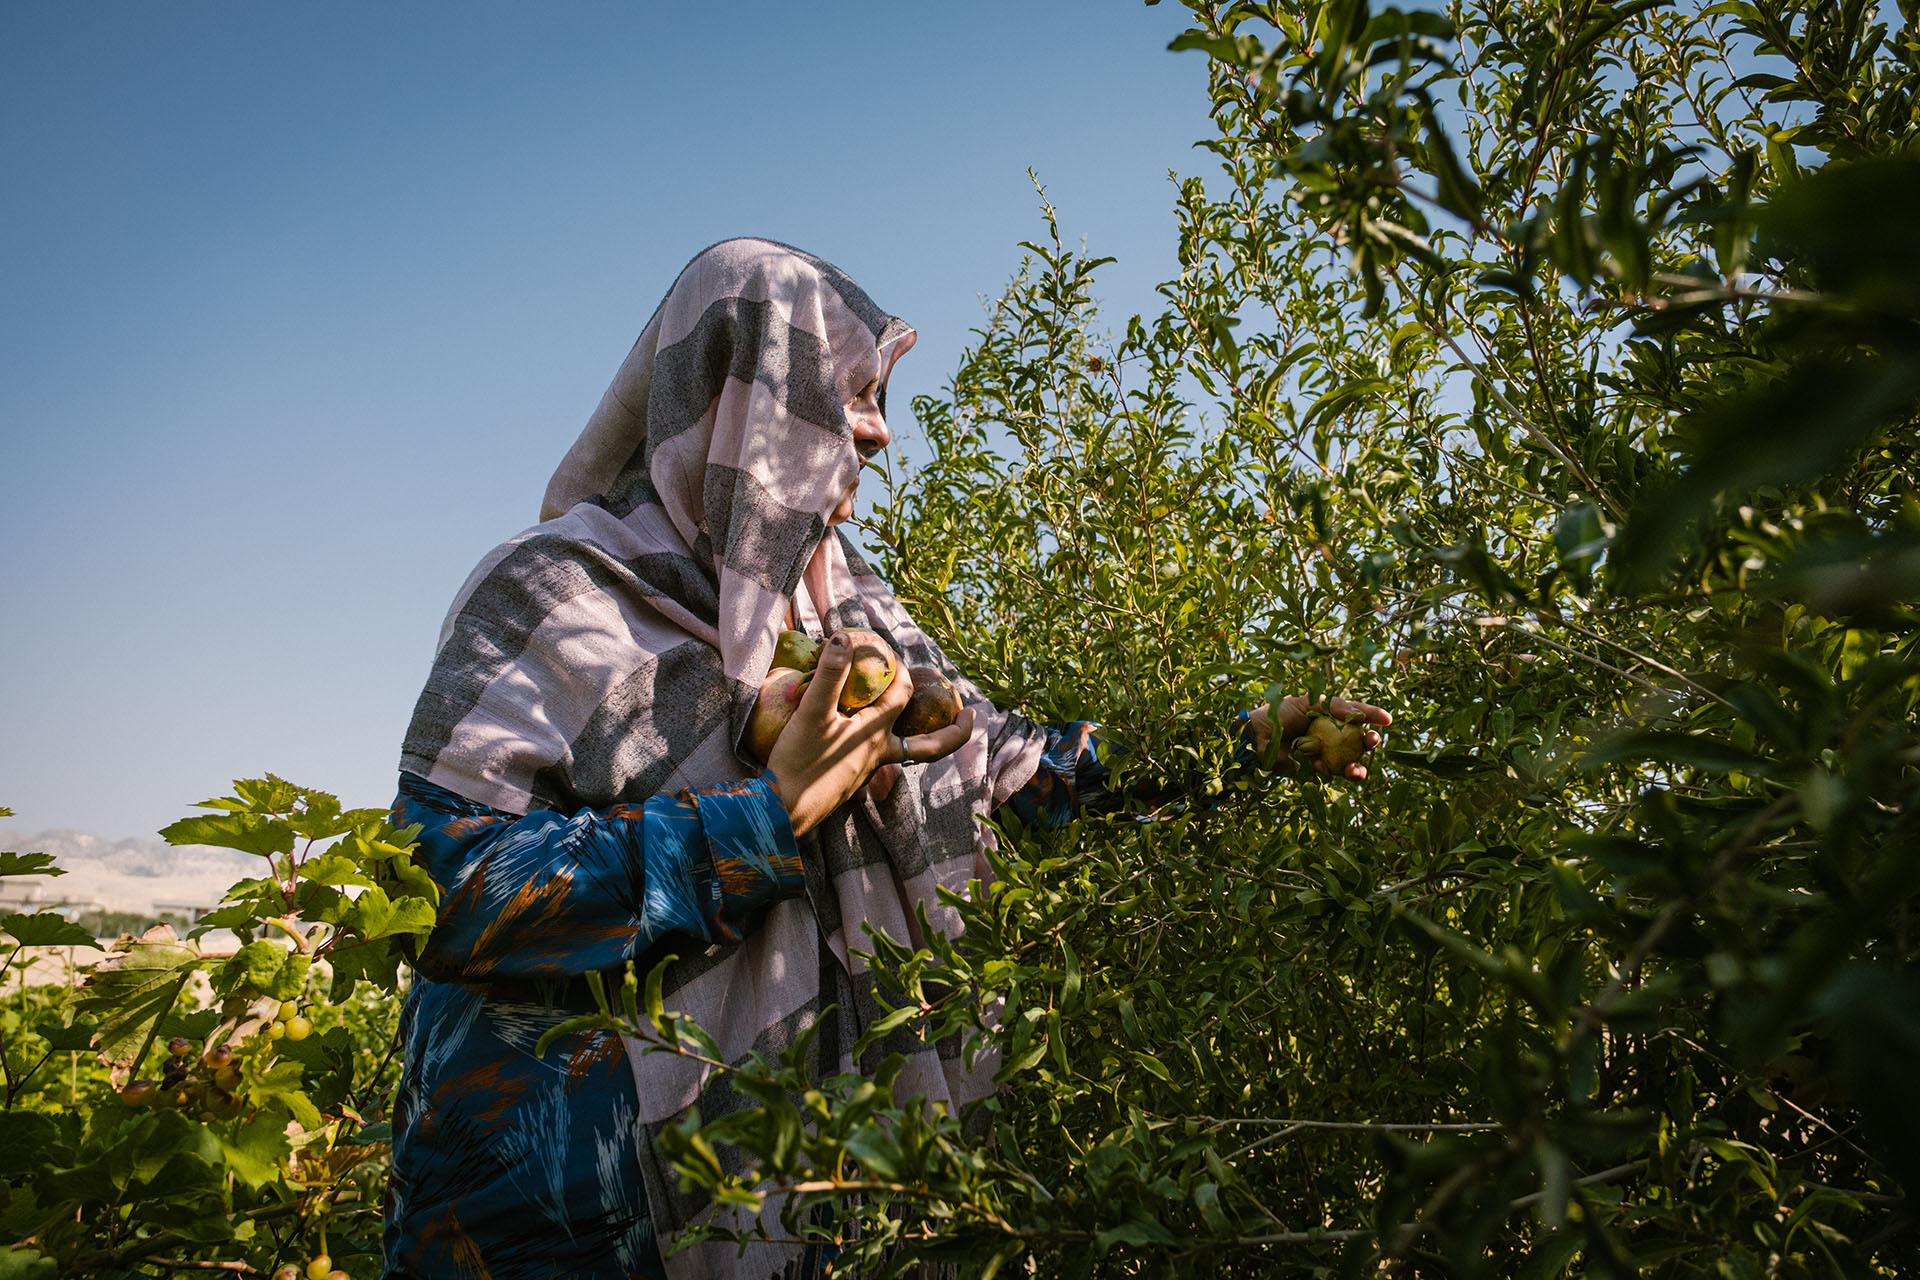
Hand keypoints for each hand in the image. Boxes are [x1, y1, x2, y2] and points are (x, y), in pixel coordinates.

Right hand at [764, 632, 974, 836]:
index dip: (900, 669)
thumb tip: (844, 638)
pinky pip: (880, 758)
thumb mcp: (812, 713)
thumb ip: (830, 676)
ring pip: (907, 752)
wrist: (781, 811)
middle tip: (970, 715)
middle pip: (930, 746)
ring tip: (927, 719)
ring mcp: (866, 771)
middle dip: (954, 731)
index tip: (893, 653)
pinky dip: (886, 742)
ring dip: (921, 735)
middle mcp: (878, 755)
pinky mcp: (851, 781)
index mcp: (874, 734)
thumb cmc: (798, 762)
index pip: (902, 695)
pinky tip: (869, 733)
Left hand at [1246, 695, 1390, 779]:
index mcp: (1333, 717)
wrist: (1256, 736)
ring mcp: (1326, 756)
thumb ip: (1335, 706)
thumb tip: (1359, 715)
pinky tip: (1317, 765)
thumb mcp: (1309, 702)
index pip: (1359, 717)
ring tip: (1353, 769)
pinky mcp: (1315, 773)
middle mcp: (1334, 737)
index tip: (1387, 719)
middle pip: (1360, 743)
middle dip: (1370, 743)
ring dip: (1357, 768)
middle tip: (1371, 741)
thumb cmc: (1279, 714)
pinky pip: (1329, 775)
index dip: (1374, 717)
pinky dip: (1327, 772)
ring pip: (1351, 765)